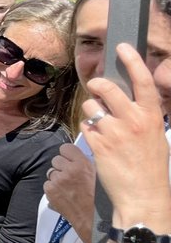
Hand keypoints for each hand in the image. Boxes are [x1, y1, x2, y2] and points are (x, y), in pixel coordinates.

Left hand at [45, 143, 95, 241]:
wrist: (93, 218)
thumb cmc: (100, 199)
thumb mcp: (99, 175)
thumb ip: (86, 163)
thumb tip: (77, 156)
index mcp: (83, 164)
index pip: (65, 148)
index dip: (68, 155)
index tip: (71, 160)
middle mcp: (68, 170)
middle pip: (56, 159)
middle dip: (62, 166)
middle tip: (71, 176)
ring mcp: (58, 181)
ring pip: (51, 172)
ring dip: (57, 178)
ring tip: (69, 188)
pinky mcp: (50, 191)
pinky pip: (47, 184)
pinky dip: (53, 189)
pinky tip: (64, 195)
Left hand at [81, 44, 170, 219]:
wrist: (143, 195)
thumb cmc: (151, 166)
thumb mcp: (156, 136)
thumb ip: (143, 115)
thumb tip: (128, 99)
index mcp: (152, 116)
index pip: (143, 80)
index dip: (132, 60)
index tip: (121, 46)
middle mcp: (133, 120)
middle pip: (107, 88)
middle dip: (96, 84)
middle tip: (95, 88)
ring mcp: (114, 132)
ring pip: (91, 106)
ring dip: (91, 110)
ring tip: (101, 124)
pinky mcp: (98, 144)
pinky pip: (86, 125)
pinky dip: (89, 129)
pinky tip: (98, 140)